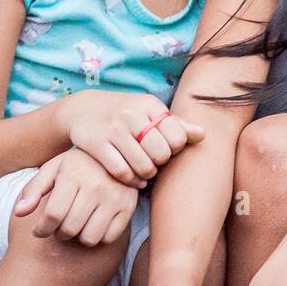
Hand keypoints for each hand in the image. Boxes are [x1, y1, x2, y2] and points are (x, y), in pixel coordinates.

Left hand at [12, 148, 139, 245]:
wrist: (118, 152)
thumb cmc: (78, 165)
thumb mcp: (53, 169)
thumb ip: (33, 190)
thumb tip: (19, 213)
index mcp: (73, 174)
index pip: (53, 215)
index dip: (41, 229)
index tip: (39, 230)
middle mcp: (96, 186)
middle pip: (70, 229)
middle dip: (58, 234)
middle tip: (58, 227)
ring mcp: (115, 197)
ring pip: (90, 237)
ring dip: (79, 237)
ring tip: (76, 225)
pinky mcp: (129, 206)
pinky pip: (110, 237)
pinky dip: (99, 236)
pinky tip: (94, 224)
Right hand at [55, 90, 204, 186]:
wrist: (83, 109)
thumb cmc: (126, 114)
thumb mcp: (150, 112)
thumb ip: (177, 124)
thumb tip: (203, 135)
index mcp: (150, 105)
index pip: (178, 136)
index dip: (175, 149)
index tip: (168, 150)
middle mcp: (131, 114)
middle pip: (161, 153)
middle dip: (161, 162)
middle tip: (155, 163)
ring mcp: (112, 129)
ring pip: (142, 164)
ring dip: (147, 174)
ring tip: (146, 172)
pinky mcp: (95, 144)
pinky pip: (120, 171)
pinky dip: (131, 180)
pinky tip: (134, 179)